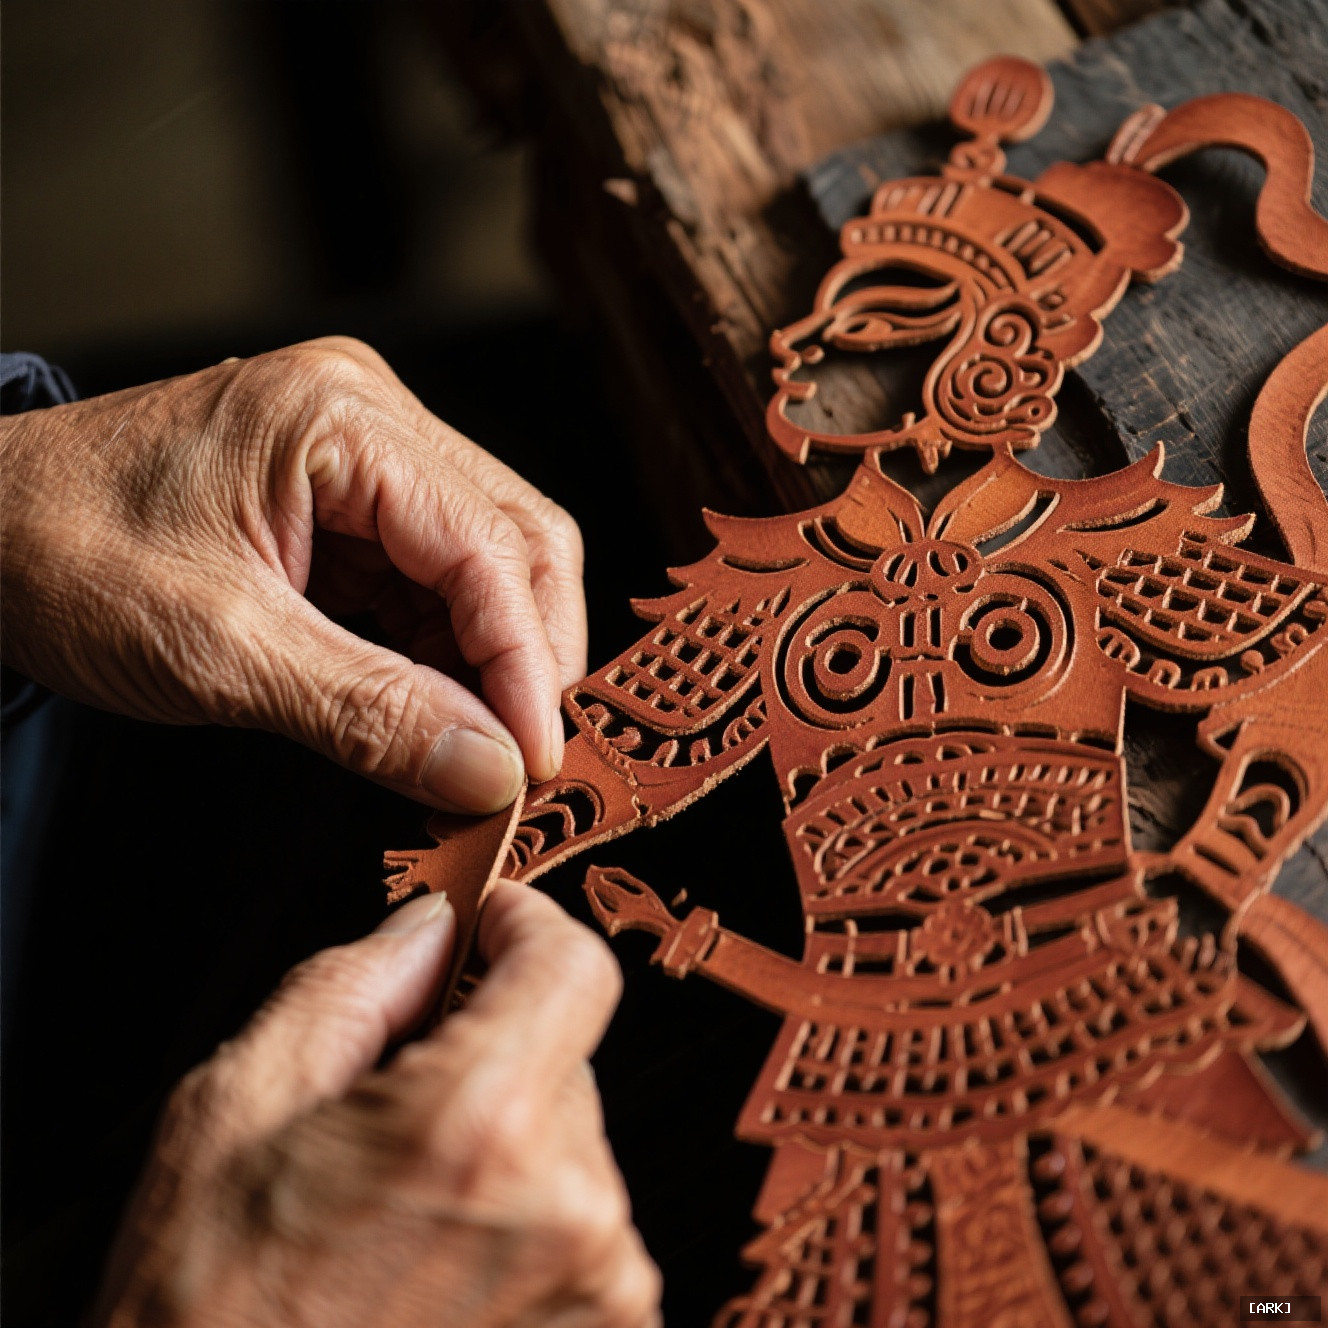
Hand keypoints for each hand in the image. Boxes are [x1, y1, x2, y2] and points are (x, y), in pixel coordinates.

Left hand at [0, 338, 585, 810]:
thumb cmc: (59, 555)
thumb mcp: (216, 650)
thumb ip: (367, 711)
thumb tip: (488, 769)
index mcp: (342, 419)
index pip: (489, 547)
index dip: (526, 664)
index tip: (534, 763)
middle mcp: (372, 415)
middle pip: (517, 538)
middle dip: (531, 656)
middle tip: (524, 760)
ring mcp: (364, 451)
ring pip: (489, 560)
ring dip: (494, 660)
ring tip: (479, 747)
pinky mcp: (349, 496)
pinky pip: (434, 576)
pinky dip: (448, 651)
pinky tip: (436, 708)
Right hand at [93, 882, 660, 1326]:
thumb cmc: (205, 1309)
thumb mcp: (239, 1106)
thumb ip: (357, 982)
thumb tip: (434, 928)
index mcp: (478, 1128)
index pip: (573, 968)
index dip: (526, 927)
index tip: (491, 922)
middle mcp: (569, 1211)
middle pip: (564, 1058)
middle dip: (490, 1055)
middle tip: (395, 1109)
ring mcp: (600, 1288)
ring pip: (568, 1145)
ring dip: (503, 1146)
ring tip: (401, 1214)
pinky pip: (580, 1225)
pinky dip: (522, 1219)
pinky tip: (435, 1264)